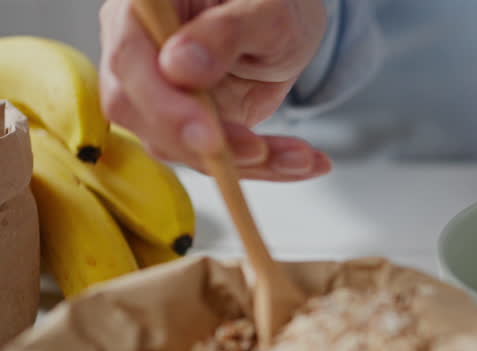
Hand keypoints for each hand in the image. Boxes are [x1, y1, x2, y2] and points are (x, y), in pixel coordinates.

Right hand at [99, 0, 330, 180]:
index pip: (130, 61)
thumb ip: (225, 33)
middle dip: (203, 145)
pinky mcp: (191, 127)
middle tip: (258, 152)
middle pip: (144, 115)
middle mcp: (141, 56)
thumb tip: (178, 67)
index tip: (207, 135)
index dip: (164, 105)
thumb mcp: (266, 8)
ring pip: (183, 147)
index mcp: (142, 10)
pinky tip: (305, 162)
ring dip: (246, 163)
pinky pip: (217, 158)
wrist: (288, 21)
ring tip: (302, 157)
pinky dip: (265, 167)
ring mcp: (162, 97)